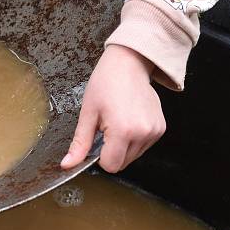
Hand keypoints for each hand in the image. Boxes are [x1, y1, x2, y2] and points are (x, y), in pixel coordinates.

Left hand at [60, 45, 165, 172]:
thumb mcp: (87, 113)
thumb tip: (68, 164)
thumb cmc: (106, 83)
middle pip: (123, 163)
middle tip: (106, 126)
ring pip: (133, 156)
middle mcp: (143, 134)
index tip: (97, 139)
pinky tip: (129, 120)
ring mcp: (155, 132)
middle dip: (111, 150)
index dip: (99, 156)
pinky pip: (144, 146)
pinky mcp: (161, 128)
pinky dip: (134, 139)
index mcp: (123, 131)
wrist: (128, 64)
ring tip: (118, 121)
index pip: (111, 166)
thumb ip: (79, 143)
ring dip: (123, 146)